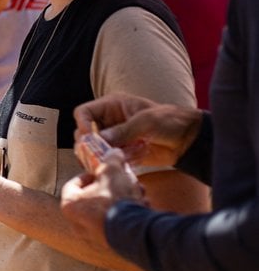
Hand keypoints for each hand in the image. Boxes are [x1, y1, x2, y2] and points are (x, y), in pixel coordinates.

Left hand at [60, 149, 145, 248]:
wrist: (134, 233)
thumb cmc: (115, 200)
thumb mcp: (113, 172)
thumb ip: (111, 160)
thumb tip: (114, 152)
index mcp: (70, 205)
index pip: (73, 185)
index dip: (88, 175)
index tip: (100, 172)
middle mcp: (76, 223)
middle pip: (92, 199)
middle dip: (109, 188)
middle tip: (121, 182)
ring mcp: (92, 236)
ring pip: (106, 211)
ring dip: (121, 201)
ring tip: (137, 193)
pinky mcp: (109, 245)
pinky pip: (116, 225)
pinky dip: (127, 215)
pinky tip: (141, 208)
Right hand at [73, 94, 201, 167]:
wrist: (189, 139)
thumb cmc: (170, 121)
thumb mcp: (146, 121)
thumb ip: (122, 130)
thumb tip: (99, 140)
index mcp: (111, 106)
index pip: (83, 112)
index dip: (82, 124)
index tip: (88, 138)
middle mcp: (108, 121)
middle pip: (83, 133)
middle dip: (88, 144)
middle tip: (97, 155)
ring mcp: (114, 138)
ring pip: (92, 149)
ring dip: (99, 156)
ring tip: (111, 161)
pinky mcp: (121, 152)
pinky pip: (107, 160)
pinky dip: (111, 164)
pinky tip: (125, 164)